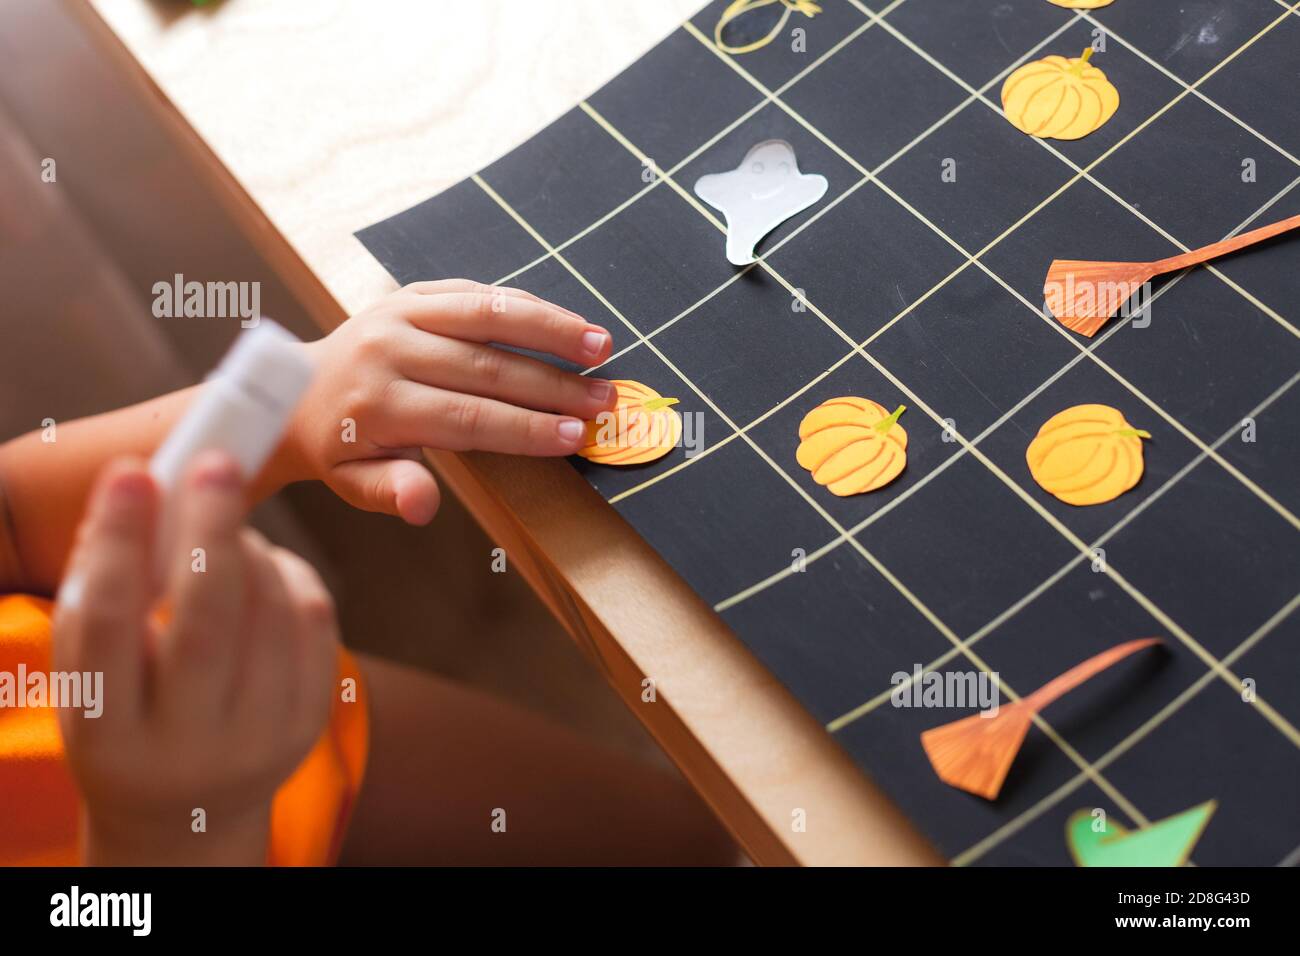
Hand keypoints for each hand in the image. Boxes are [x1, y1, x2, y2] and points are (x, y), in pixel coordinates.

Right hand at [52, 452, 337, 865]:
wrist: (185, 805)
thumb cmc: (126, 714)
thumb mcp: (95, 672)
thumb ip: (104, 593)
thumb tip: (140, 488)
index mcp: (109, 736)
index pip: (107, 630)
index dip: (117, 545)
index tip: (131, 472)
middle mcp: (189, 748)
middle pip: (208, 625)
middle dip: (211, 533)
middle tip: (215, 465)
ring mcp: (260, 741)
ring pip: (271, 616)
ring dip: (250, 548)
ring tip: (223, 523)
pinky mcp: (310, 721)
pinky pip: (316, 623)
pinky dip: (290, 575)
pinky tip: (263, 564)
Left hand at [284, 280, 617, 524]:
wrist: (296, 388)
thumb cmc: (337, 445)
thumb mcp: (351, 482)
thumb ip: (390, 491)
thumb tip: (424, 507)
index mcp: (376, 403)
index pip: (466, 417)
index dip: (525, 429)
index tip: (574, 438)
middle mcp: (388, 349)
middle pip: (487, 367)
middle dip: (554, 385)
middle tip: (605, 400)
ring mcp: (401, 312)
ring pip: (488, 315)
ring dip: (551, 328)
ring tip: (602, 345)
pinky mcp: (414, 292)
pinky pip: (478, 292)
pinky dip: (527, 306)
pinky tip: (568, 322)